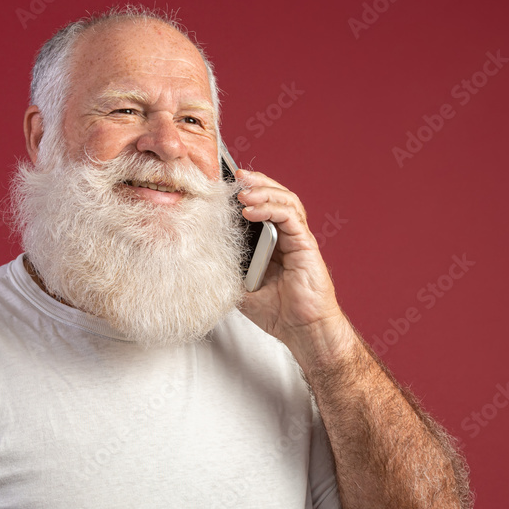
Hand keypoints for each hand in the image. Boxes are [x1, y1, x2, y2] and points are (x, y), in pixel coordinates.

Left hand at [234, 169, 355, 367]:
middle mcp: (287, 236)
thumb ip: (229, 268)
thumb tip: (203, 256)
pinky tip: (251, 210)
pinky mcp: (305, 245)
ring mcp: (298, 239)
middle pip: (276, 196)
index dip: (247, 192)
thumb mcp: (241, 287)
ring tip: (242, 192)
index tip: (226, 184)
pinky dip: (271, 209)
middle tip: (236, 177)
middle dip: (256, 182)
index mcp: (273, 242)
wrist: (302, 330)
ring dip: (263, 191)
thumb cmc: (278, 312)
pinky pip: (290, 218)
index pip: (262, 207)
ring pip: (285, 201)